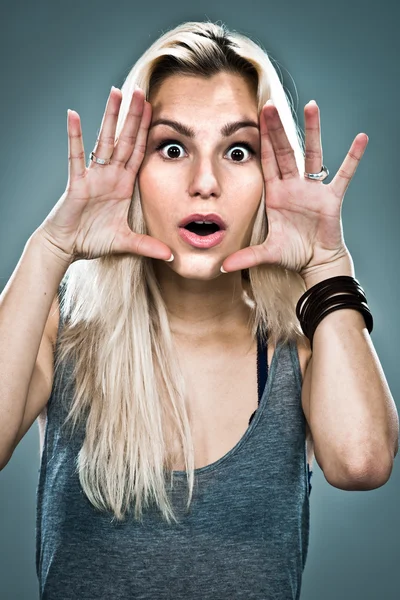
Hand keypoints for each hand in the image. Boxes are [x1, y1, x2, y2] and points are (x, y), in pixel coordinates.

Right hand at [38, 86, 172, 263]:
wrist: (68, 247)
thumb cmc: (92, 240)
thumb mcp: (126, 242)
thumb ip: (148, 246)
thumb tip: (171, 256)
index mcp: (123, 184)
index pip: (139, 153)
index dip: (147, 133)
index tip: (156, 111)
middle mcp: (110, 175)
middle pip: (125, 140)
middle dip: (133, 117)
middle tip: (141, 91)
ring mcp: (93, 176)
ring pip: (103, 141)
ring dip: (110, 117)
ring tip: (115, 92)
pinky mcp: (76, 182)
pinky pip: (76, 156)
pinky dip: (75, 136)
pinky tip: (74, 115)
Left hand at [220, 99, 367, 281]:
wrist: (316, 263)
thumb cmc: (293, 255)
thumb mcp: (266, 254)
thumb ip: (245, 257)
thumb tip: (222, 267)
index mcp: (276, 194)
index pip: (267, 160)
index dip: (262, 139)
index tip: (255, 118)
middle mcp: (293, 186)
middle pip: (285, 151)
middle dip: (278, 128)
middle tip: (270, 104)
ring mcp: (313, 190)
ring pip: (313, 154)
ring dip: (312, 131)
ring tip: (311, 106)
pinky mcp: (331, 198)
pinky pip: (344, 174)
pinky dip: (352, 158)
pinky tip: (361, 138)